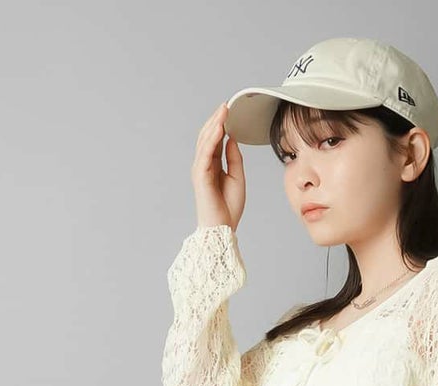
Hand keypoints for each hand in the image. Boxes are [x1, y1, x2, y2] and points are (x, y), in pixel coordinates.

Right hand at [193, 101, 245, 232]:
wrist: (223, 228)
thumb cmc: (228, 208)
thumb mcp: (237, 177)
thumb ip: (234, 157)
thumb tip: (232, 138)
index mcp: (212, 165)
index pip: (214, 140)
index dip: (221, 125)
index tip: (229, 111)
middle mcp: (204, 165)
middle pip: (208, 137)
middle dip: (216, 120)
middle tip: (226, 106)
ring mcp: (200, 170)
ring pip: (205, 141)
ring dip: (214, 125)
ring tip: (223, 111)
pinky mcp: (200, 176)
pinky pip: (205, 153)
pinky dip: (212, 139)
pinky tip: (219, 128)